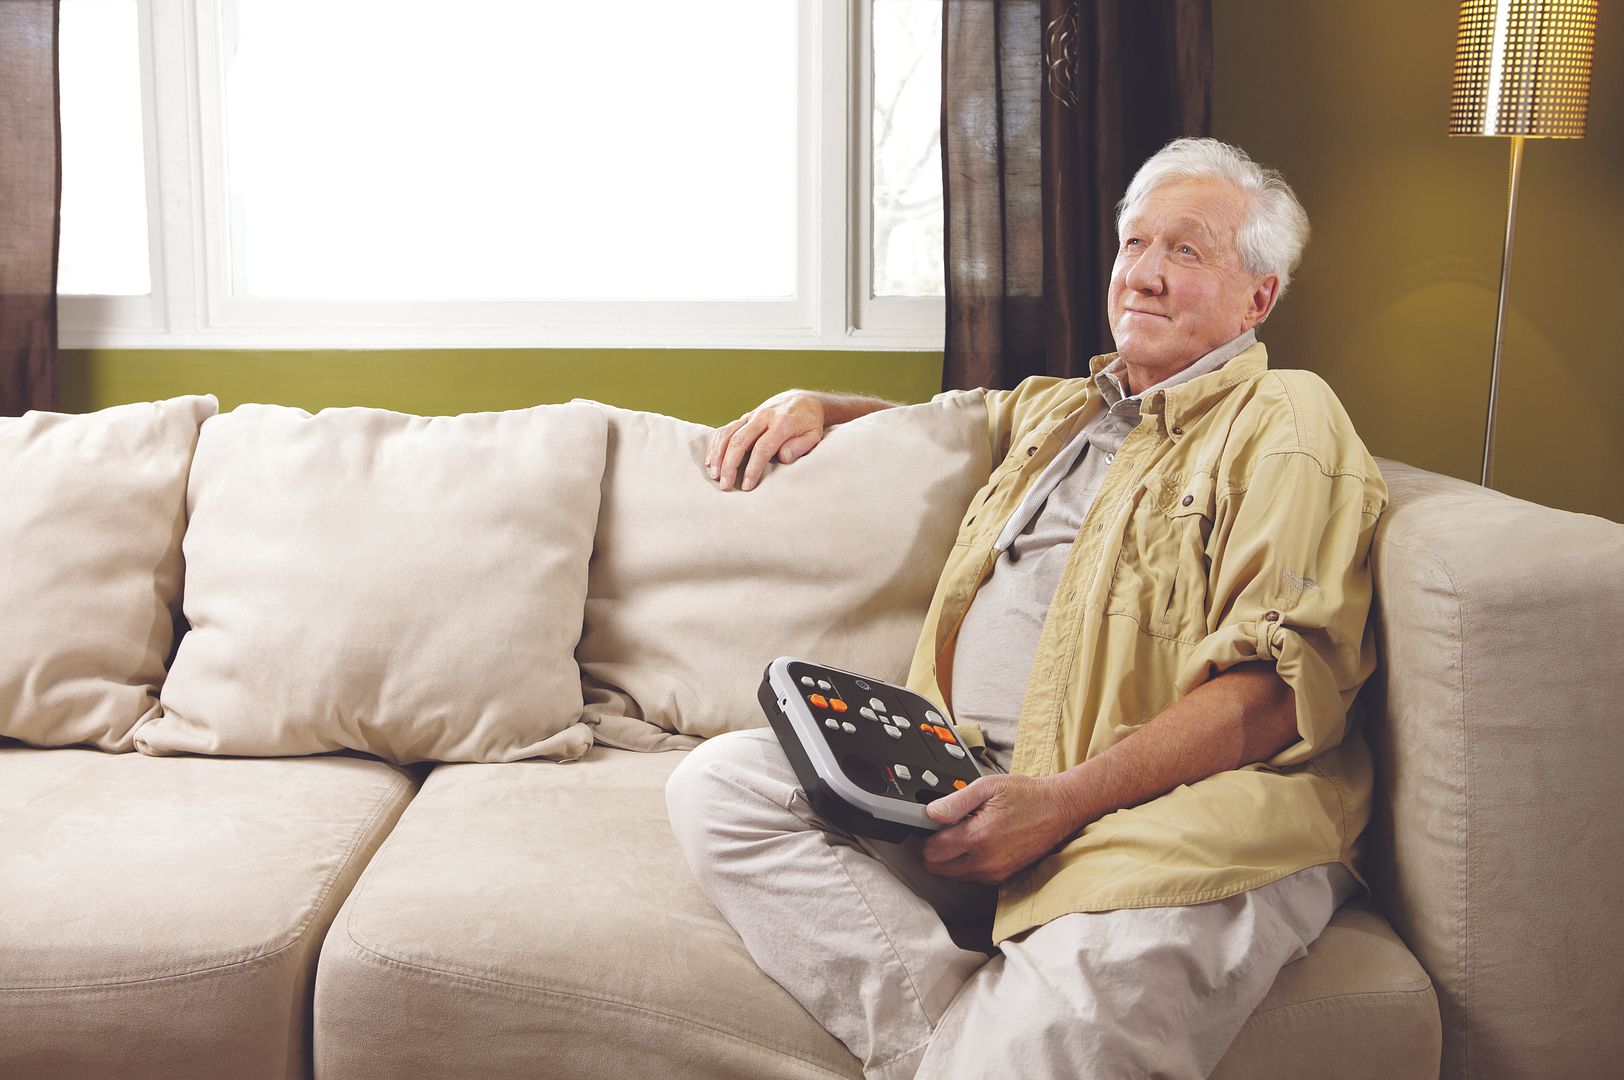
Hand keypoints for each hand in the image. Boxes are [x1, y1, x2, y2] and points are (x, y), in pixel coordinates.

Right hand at [706, 391, 828, 491]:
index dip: (753, 468)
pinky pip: (727, 429)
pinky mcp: (746, 417)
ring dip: (718, 454)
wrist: (803, 400)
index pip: (762, 448)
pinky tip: (711, 460)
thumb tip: (782, 457)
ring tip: (714, 474)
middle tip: (725, 485)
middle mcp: (764, 417)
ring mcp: (752, 415)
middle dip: (730, 465)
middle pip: (740, 440)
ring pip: (729, 433)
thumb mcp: (814, 435)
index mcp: (782, 423)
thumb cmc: (809, 423)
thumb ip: (800, 446)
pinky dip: (716, 444)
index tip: (747, 485)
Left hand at [919, 774, 1079, 884]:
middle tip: (946, 828)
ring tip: (964, 833)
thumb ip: (955, 801)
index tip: (932, 823)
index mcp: (979, 836)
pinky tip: (975, 844)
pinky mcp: (1001, 877)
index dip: (926, 835)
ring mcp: (994, 872)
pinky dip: (965, 864)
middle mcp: (985, 861)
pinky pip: (970, 876)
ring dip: (949, 858)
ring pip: (952, 875)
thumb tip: (930, 813)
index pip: (932, 850)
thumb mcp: (988, 786)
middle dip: (934, 849)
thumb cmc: (1026, 796)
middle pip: (937, 868)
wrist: (1058, 810)